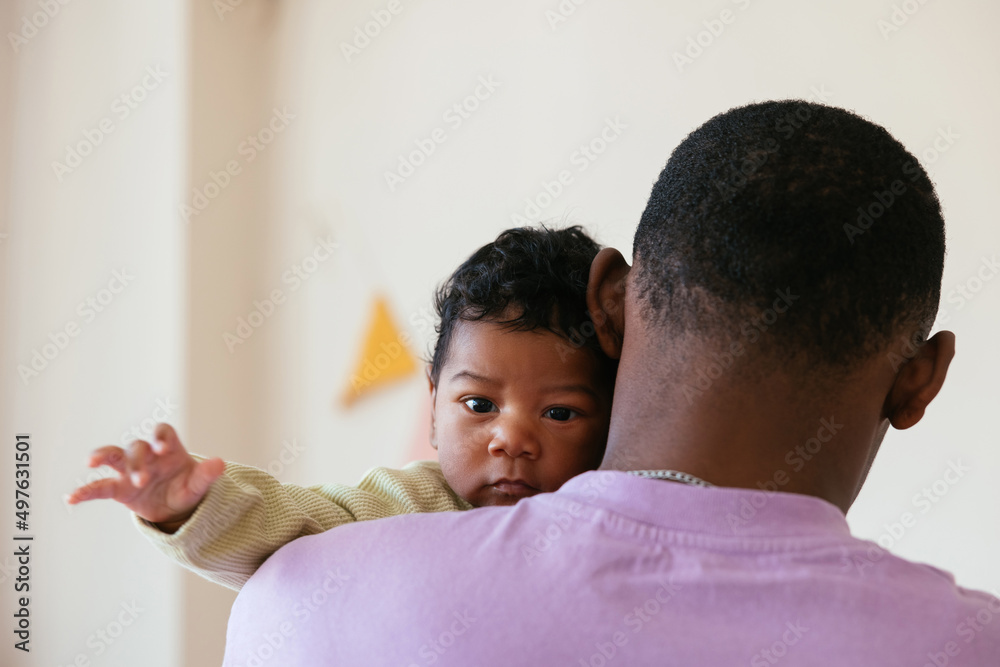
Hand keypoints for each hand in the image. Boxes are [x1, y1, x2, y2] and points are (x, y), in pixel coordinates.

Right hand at [66, 423, 224, 531]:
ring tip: (92, 461)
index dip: (161, 437)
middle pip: (137, 447)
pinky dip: (86, 491)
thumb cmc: (187, 488)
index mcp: (168, 449)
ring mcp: (130, 470)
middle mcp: (147, 455)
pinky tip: (71, 498)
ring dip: (104, 456)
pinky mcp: (119, 488)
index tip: (163, 448)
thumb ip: (207, 475)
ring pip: (114, 456)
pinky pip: (99, 487)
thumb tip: (220, 463)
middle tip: (143, 480)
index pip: (163, 432)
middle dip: (138, 461)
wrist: (175, 508)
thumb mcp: (198, 484)